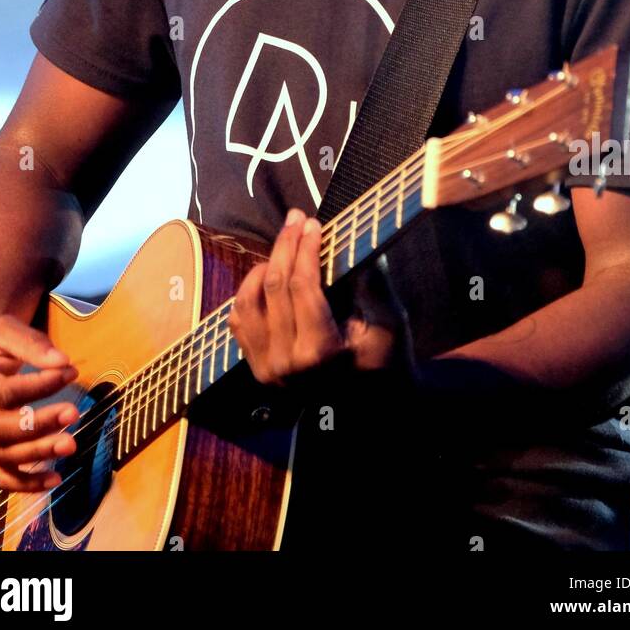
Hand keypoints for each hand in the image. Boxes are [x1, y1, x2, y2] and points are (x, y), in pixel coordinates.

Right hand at [0, 315, 79, 492]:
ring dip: (39, 453)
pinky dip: (26, 483)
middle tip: (73, 413)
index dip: (39, 386)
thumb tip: (63, 363)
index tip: (70, 372)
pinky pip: (1, 475)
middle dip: (40, 424)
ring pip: (3, 456)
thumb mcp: (4, 329)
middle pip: (0, 430)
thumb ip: (32, 343)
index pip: (3, 393)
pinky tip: (54, 479)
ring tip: (71, 444)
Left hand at [228, 208, 412, 387]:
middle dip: (285, 245)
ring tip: (283, 247)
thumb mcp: (389, 324)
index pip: (302, 285)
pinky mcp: (257, 369)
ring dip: (263, 265)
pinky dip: (248, 292)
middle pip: (274, 286)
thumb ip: (371, 283)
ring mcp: (267, 368)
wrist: (370, 411)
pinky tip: (266, 276)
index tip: (313, 222)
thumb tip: (352, 238)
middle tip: (296, 218)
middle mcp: (286, 361)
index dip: (305, 248)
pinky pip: (239, 320)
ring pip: (249, 300)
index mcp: (319, 351)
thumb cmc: (385, 363)